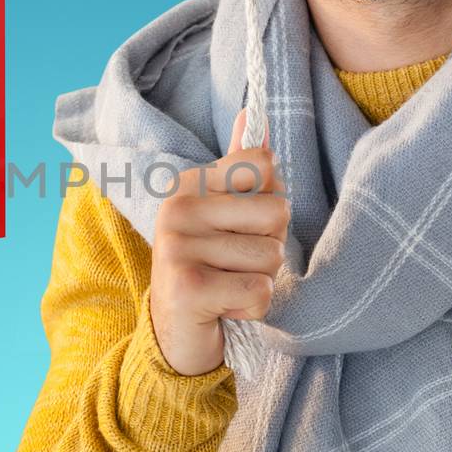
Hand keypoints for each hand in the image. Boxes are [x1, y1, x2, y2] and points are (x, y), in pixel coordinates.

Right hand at [149, 109, 290, 375]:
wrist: (173, 335)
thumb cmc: (207, 268)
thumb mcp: (220, 214)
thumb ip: (240, 169)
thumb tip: (254, 116)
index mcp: (189, 184)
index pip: (264, 166)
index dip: (271, 202)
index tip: (242, 226)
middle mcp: (178, 208)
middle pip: (277, 213)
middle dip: (269, 248)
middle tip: (235, 265)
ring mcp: (177, 246)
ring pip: (271, 258)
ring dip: (260, 281)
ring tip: (228, 286)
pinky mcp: (188, 287)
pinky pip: (259, 292)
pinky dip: (252, 309)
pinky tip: (224, 308)